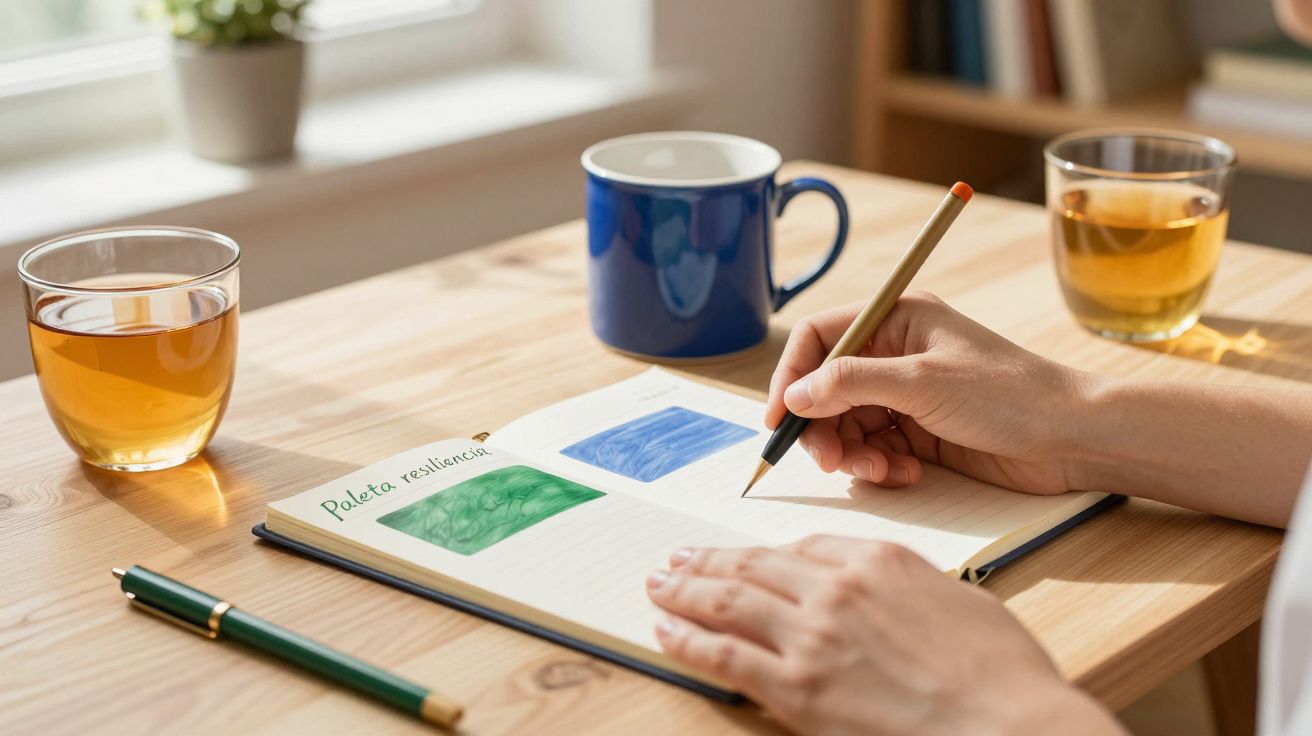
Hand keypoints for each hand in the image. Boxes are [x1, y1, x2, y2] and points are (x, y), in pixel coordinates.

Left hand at [647, 537, 1122, 735]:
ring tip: (659, 585)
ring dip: (685, 591)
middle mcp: (836, 589)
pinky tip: (667, 631)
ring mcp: (812, 636)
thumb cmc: (1001, 672)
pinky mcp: (797, 688)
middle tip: (677, 560)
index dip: (760, 552)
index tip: (740, 553)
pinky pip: (724, 654)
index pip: (801, 547)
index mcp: (878, 560)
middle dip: (708, 562)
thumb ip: (902, 585)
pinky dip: (688, 640)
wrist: (1012, 725)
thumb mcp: (956, 599)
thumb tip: (876, 591)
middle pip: (753, 566)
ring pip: (728, 602)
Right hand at [766, 291, 1099, 493]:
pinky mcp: (919, 432)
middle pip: (825, 387)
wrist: (1073, 439)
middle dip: (823, 426)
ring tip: (881, 470)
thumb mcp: (922, 382)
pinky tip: (907, 473)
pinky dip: (879, 465)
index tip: (779, 418)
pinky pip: (874, 448)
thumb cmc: (1010, 395)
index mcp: (896, 319)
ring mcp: (907, 394)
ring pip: (847, 424)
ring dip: (853, 452)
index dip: (792, 376)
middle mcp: (896, 353)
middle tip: (829, 460)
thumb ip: (850, 384)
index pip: (819, 337)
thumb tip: (794, 396)